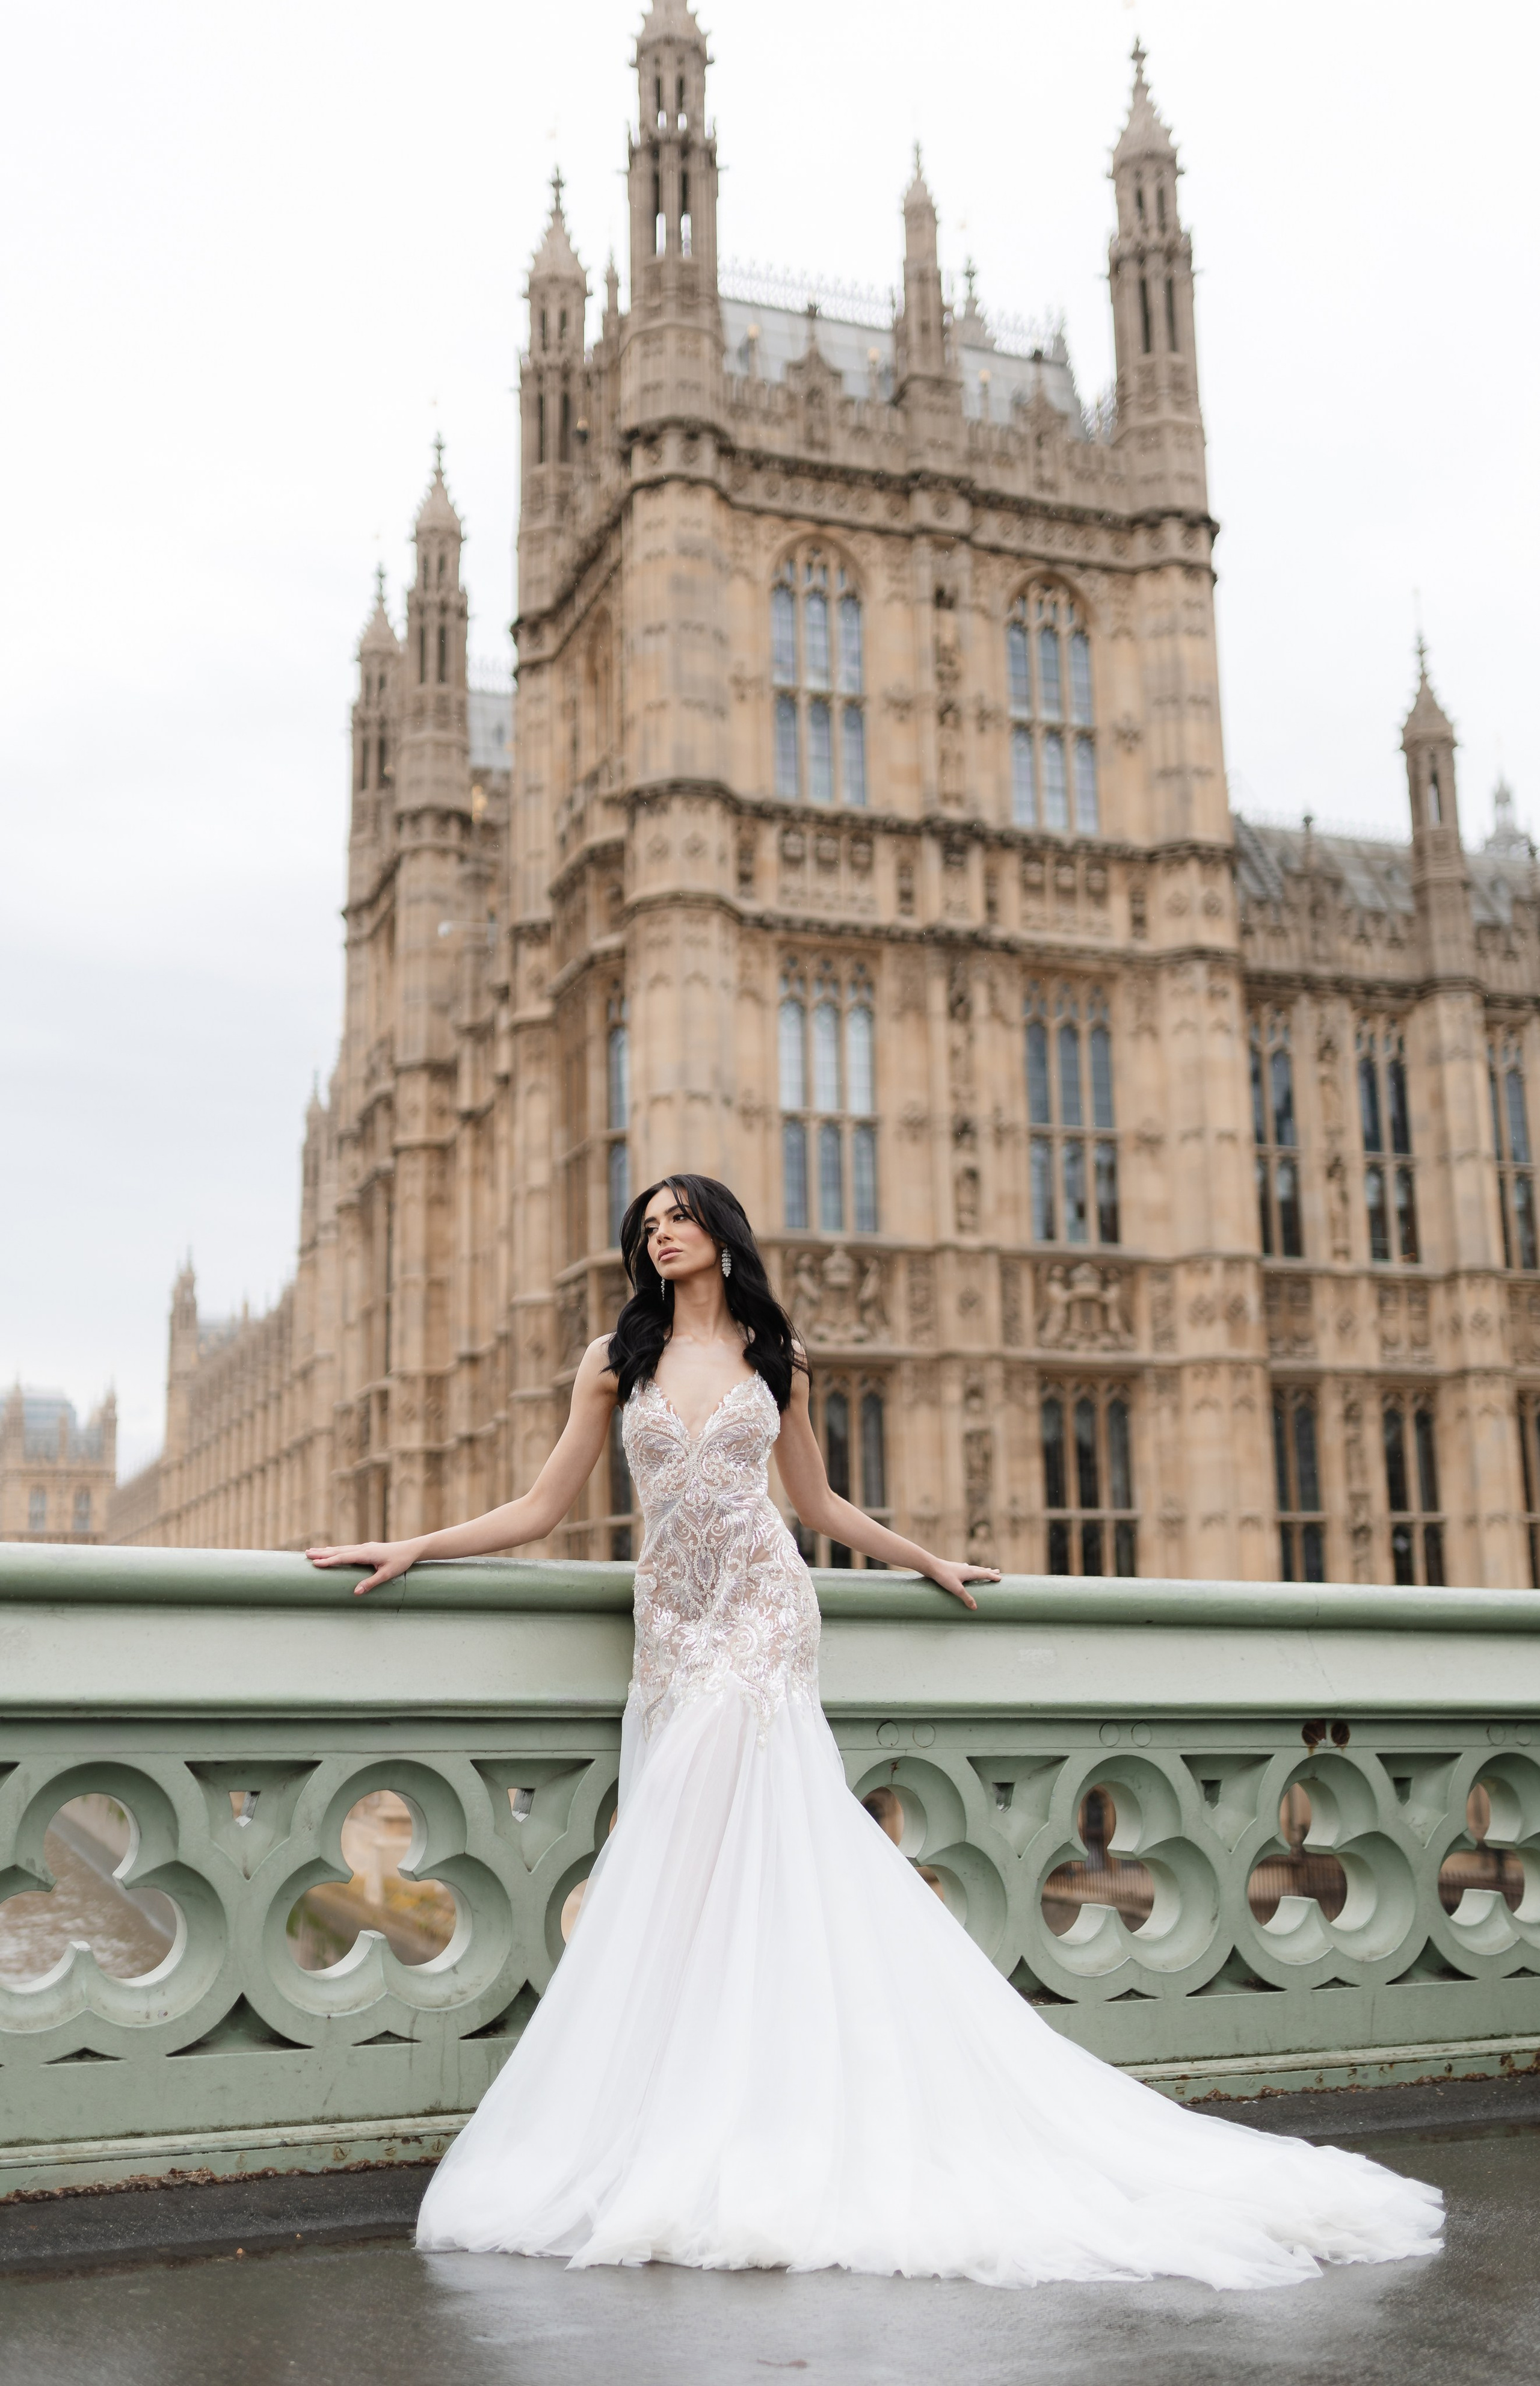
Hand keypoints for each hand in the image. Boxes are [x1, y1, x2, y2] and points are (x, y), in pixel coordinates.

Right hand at [306, 1539, 422, 1595]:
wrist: (410, 1549)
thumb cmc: (400, 1562)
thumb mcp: (387, 1575)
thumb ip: (371, 1583)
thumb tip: (355, 1592)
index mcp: (366, 1554)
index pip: (343, 1557)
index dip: (329, 1561)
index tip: (315, 1563)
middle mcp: (362, 1548)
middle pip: (338, 1551)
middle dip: (322, 1553)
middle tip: (306, 1554)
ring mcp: (364, 1547)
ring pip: (341, 1549)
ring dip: (327, 1550)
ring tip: (312, 1551)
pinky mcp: (366, 1548)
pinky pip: (347, 1549)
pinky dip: (336, 1550)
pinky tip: (331, 1550)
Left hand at [921, 1560, 999, 1612]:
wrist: (932, 1566)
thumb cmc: (944, 1577)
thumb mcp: (956, 1589)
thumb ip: (966, 1598)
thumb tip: (975, 1607)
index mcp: (970, 1572)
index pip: (984, 1574)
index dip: (993, 1577)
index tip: (1000, 1578)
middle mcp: (966, 1568)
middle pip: (981, 1570)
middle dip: (989, 1572)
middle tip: (998, 1571)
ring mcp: (960, 1567)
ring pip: (973, 1568)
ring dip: (981, 1570)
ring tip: (985, 1569)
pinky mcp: (953, 1568)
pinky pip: (965, 1568)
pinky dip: (969, 1568)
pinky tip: (966, 1566)